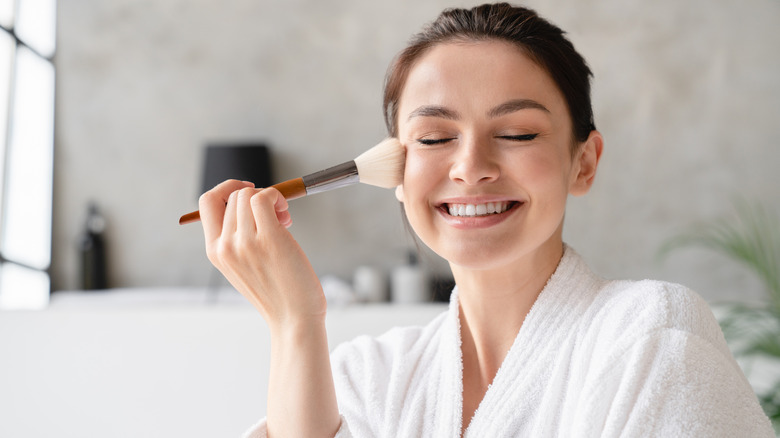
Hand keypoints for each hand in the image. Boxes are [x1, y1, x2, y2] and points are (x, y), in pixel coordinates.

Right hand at [198, 180, 326, 326]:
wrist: (294, 319)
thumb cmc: (277, 292)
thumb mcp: (243, 267)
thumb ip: (239, 239)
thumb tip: (252, 200)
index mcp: (215, 252)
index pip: (206, 203)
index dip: (227, 188)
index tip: (250, 192)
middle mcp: (225, 246)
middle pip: (235, 196)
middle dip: (257, 197)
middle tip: (277, 216)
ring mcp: (245, 242)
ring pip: (250, 195)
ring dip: (271, 198)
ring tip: (284, 219)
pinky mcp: (269, 239)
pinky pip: (265, 198)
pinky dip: (277, 197)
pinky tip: (286, 216)